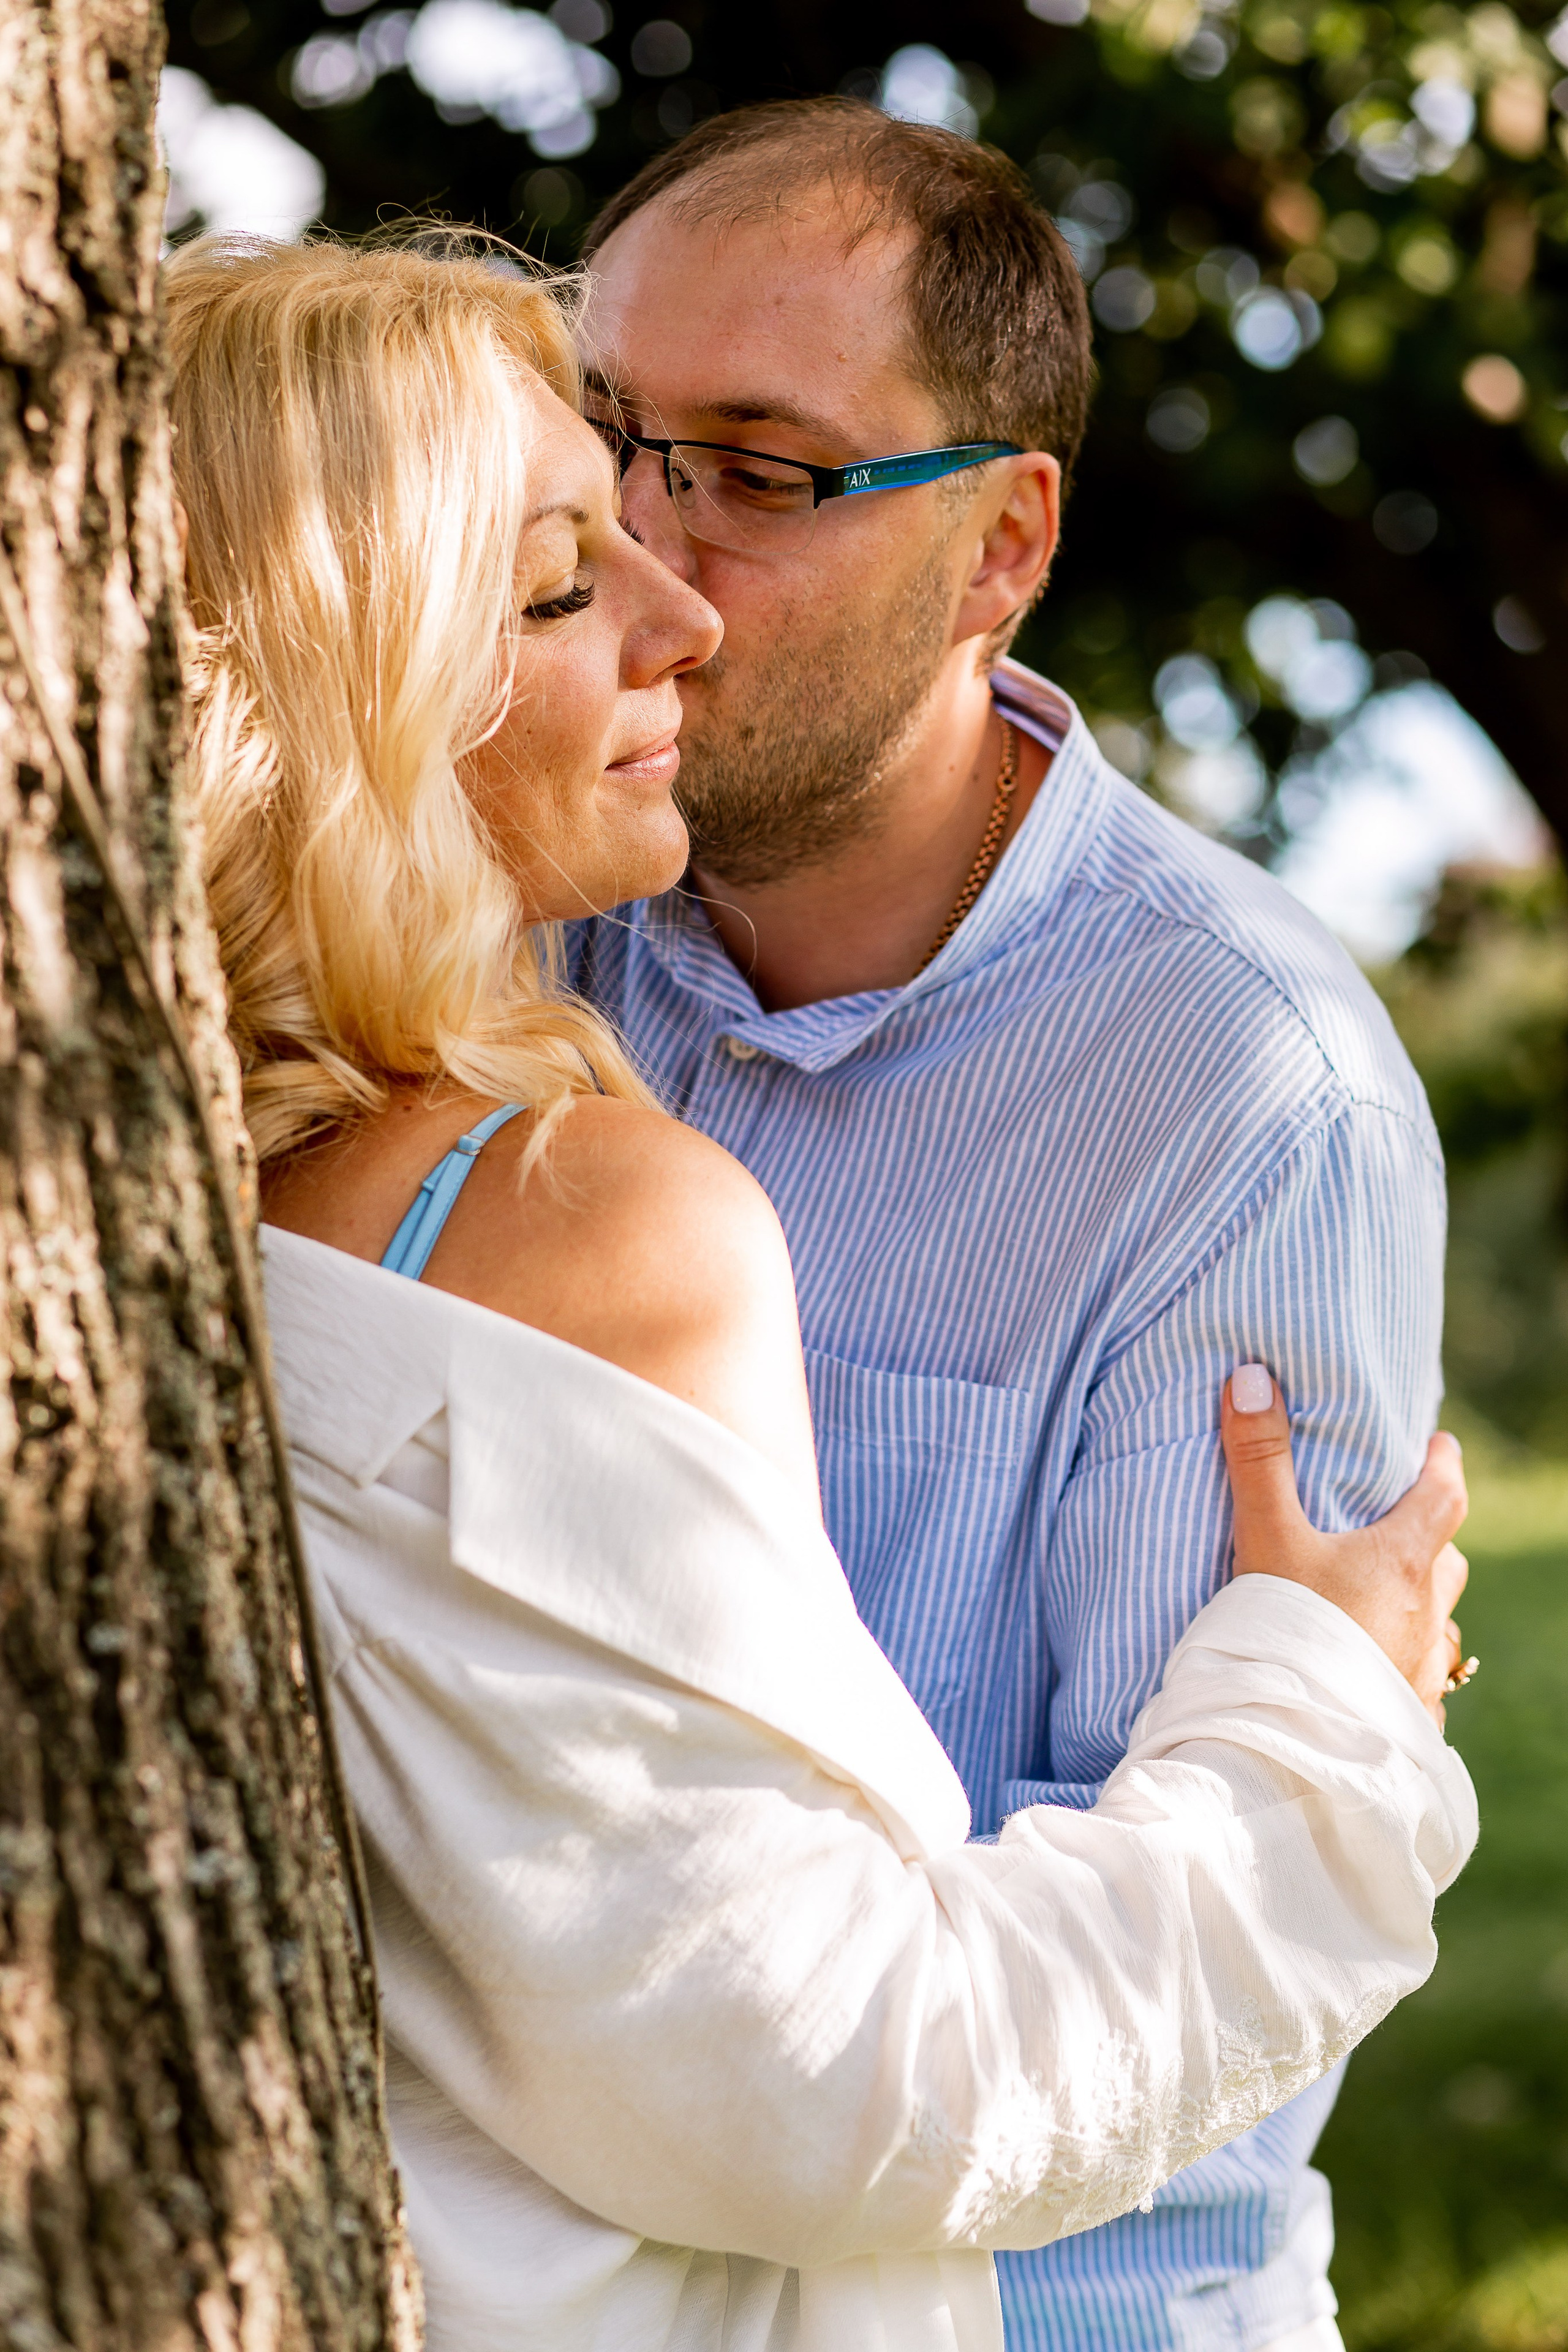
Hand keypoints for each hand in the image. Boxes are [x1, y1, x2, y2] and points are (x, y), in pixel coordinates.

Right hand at [1221, 1366, 1469, 1723]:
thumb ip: (1258, 1459)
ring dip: (1422, 1609)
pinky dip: (1404, 1672)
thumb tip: (1251, 1376)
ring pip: (1440, 1628)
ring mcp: (1421, 1672)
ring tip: (1386, 1605)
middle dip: (1432, 1540)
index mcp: (1401, 1563)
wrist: (1290, 1742)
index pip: (1445, 1497)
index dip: (1443, 1466)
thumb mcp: (1265, 1538)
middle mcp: (1425, 1617)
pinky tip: (1375, 1679)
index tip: (1441, 1444)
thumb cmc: (1284, 1634)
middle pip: (1447, 1563)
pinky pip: (1421, 1688)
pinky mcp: (1408, 1721)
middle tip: (1404, 1525)